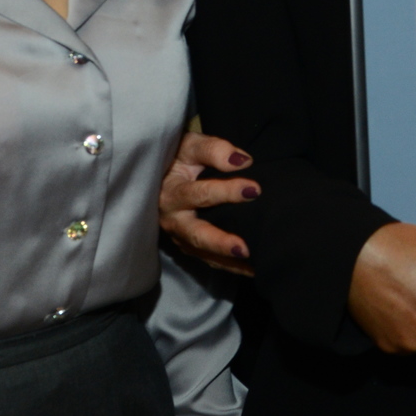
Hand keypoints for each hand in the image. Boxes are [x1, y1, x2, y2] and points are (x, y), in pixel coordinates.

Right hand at [161, 131, 259, 274]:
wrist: (161, 174)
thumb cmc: (180, 158)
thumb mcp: (190, 146)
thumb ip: (214, 150)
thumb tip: (242, 161)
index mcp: (171, 192)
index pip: (198, 194)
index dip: (226, 191)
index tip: (254, 189)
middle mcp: (172, 218)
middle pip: (196, 233)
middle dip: (221, 241)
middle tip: (245, 247)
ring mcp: (179, 235)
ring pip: (203, 252)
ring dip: (226, 260)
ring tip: (251, 262)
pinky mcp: (188, 245)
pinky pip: (208, 259)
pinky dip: (229, 266)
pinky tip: (252, 269)